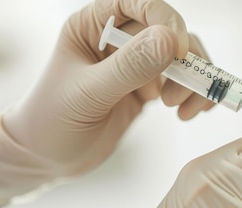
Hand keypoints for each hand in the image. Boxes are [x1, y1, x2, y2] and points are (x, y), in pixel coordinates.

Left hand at [0, 0, 210, 203]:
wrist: (47, 158)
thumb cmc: (52, 121)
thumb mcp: (89, 94)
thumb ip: (129, 67)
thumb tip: (172, 41)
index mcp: (93, 26)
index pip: (140, 4)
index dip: (166, 20)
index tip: (179, 52)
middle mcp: (118, 39)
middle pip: (170, 32)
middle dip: (184, 62)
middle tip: (176, 96)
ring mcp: (135, 64)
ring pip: (182, 58)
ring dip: (192, 81)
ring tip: (177, 109)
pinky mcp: (148, 88)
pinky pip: (182, 81)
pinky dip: (194, 95)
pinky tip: (186, 114)